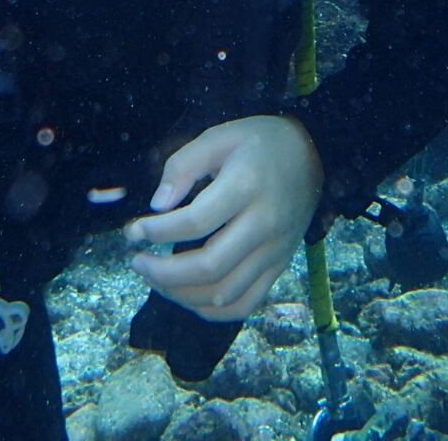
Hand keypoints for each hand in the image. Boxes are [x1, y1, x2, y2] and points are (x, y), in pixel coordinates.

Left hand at [125, 115, 321, 322]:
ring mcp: (275, 250)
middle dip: (163, 271)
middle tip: (137, 262)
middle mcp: (265, 223)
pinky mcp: (279, 265)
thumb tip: (157, 205)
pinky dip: (211, 311)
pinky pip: (245, 304)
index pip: (196, 221)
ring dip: (181, 294)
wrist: (313, 153)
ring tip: (155, 278)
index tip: (134, 230)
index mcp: (247, 185)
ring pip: (224, 293)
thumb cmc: (259, 143)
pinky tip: (187, 297)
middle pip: (209, 266)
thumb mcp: (218, 137)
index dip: (158, 231)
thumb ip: (183, 166)